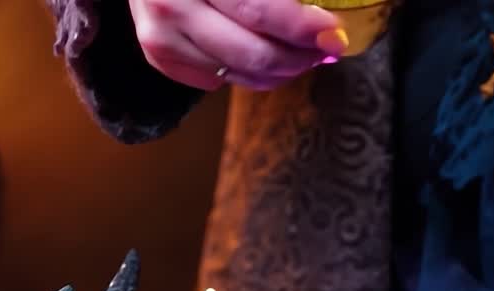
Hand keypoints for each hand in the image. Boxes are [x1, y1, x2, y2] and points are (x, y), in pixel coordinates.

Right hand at [129, 0, 349, 90]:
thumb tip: (323, 22)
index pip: (258, 10)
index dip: (301, 27)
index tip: (334, 32)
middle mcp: (171, 6)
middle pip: (254, 53)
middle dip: (301, 57)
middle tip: (325, 47)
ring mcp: (161, 37)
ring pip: (241, 74)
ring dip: (281, 69)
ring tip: (301, 51)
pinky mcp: (160, 58)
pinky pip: (220, 80)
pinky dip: (249, 71)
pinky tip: (260, 50)